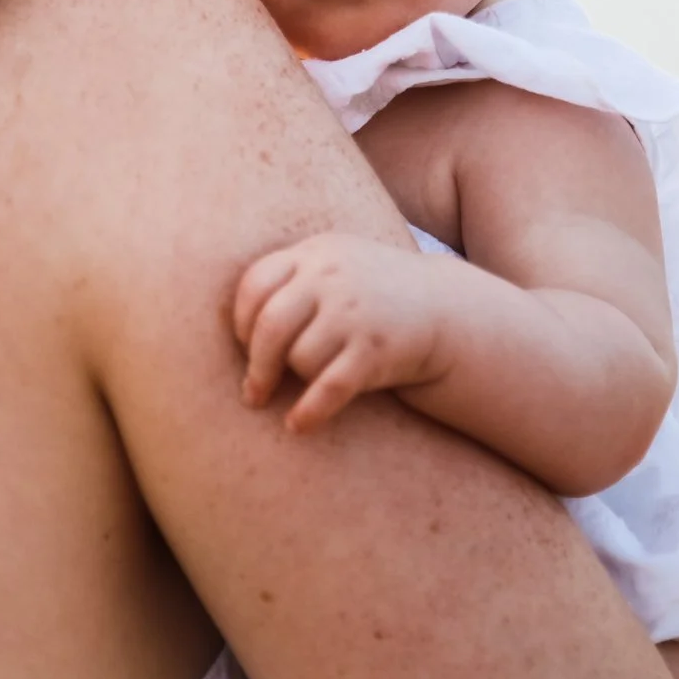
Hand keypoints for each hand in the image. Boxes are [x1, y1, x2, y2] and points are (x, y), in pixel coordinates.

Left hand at [231, 233, 451, 431]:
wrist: (447, 310)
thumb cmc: (374, 296)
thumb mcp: (336, 266)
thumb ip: (292, 280)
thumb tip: (231, 325)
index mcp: (317, 252)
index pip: (256, 283)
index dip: (241, 320)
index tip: (244, 346)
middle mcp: (333, 276)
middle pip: (270, 325)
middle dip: (255, 365)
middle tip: (252, 392)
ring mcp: (356, 312)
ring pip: (300, 359)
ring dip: (298, 381)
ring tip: (309, 385)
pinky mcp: (377, 349)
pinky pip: (328, 387)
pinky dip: (309, 412)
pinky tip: (298, 425)